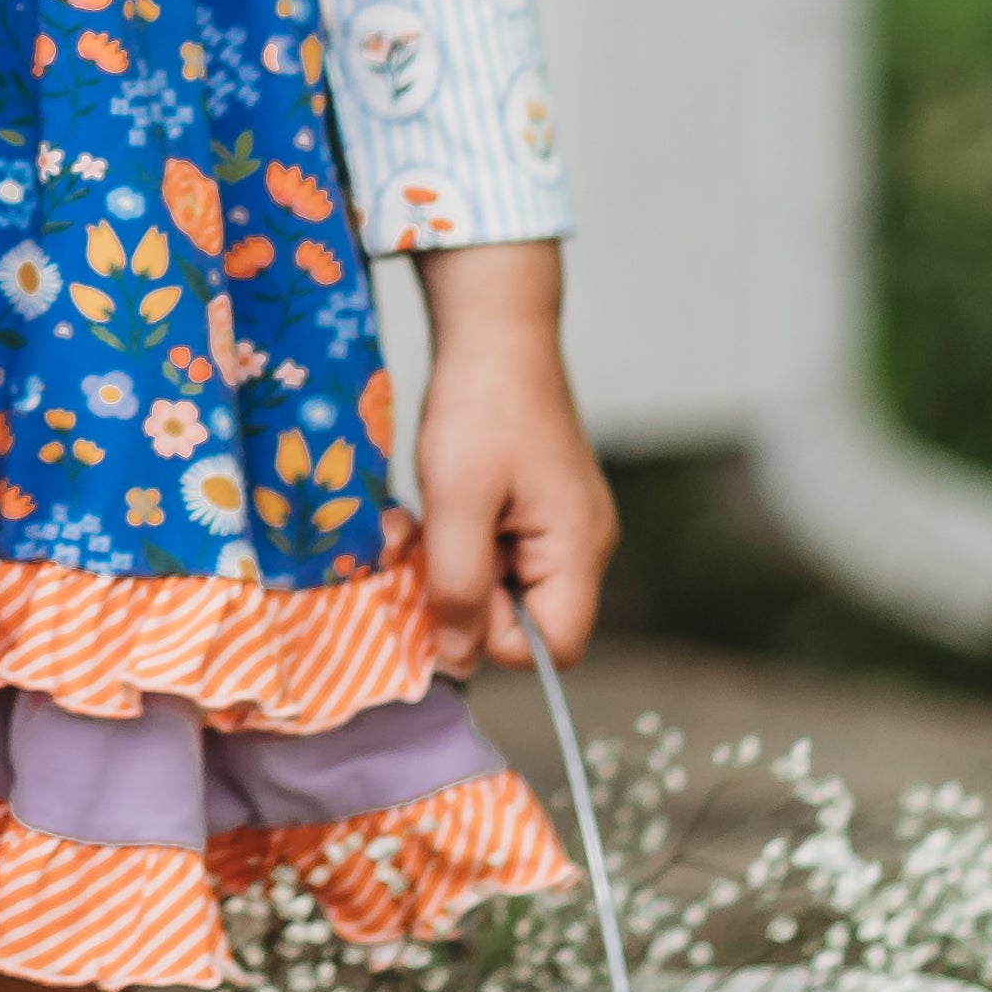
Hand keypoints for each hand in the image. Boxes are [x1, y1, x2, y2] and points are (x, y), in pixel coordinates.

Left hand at [413, 240, 615, 671]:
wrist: (493, 327)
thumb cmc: (480, 407)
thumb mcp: (456, 501)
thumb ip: (456, 587)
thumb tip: (454, 664)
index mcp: (579, 550)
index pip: (554, 646)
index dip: (492, 634)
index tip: (447, 583)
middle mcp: (580, 545)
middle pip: (521, 617)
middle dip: (458, 593)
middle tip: (416, 550)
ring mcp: (557, 524)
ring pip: (497, 583)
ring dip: (445, 563)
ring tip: (411, 525)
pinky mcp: (532, 505)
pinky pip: (493, 549)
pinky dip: (453, 538)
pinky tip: (423, 509)